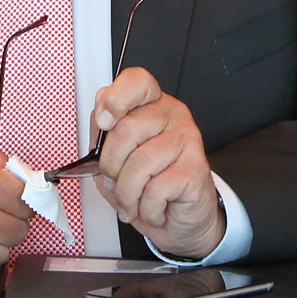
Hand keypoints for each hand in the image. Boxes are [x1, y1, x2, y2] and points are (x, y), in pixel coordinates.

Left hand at [91, 68, 223, 259]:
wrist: (181, 216)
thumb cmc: (148, 184)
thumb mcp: (118, 158)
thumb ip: (106, 137)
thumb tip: (101, 122)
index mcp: (151, 105)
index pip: (137, 81)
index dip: (116, 98)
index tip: (103, 122)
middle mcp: (172, 115)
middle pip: (127, 129)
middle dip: (111, 167)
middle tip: (115, 184)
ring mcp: (187, 139)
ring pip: (139, 164)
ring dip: (127, 195)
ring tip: (132, 203)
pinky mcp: (195, 168)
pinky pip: (155, 190)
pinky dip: (146, 208)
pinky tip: (153, 209)